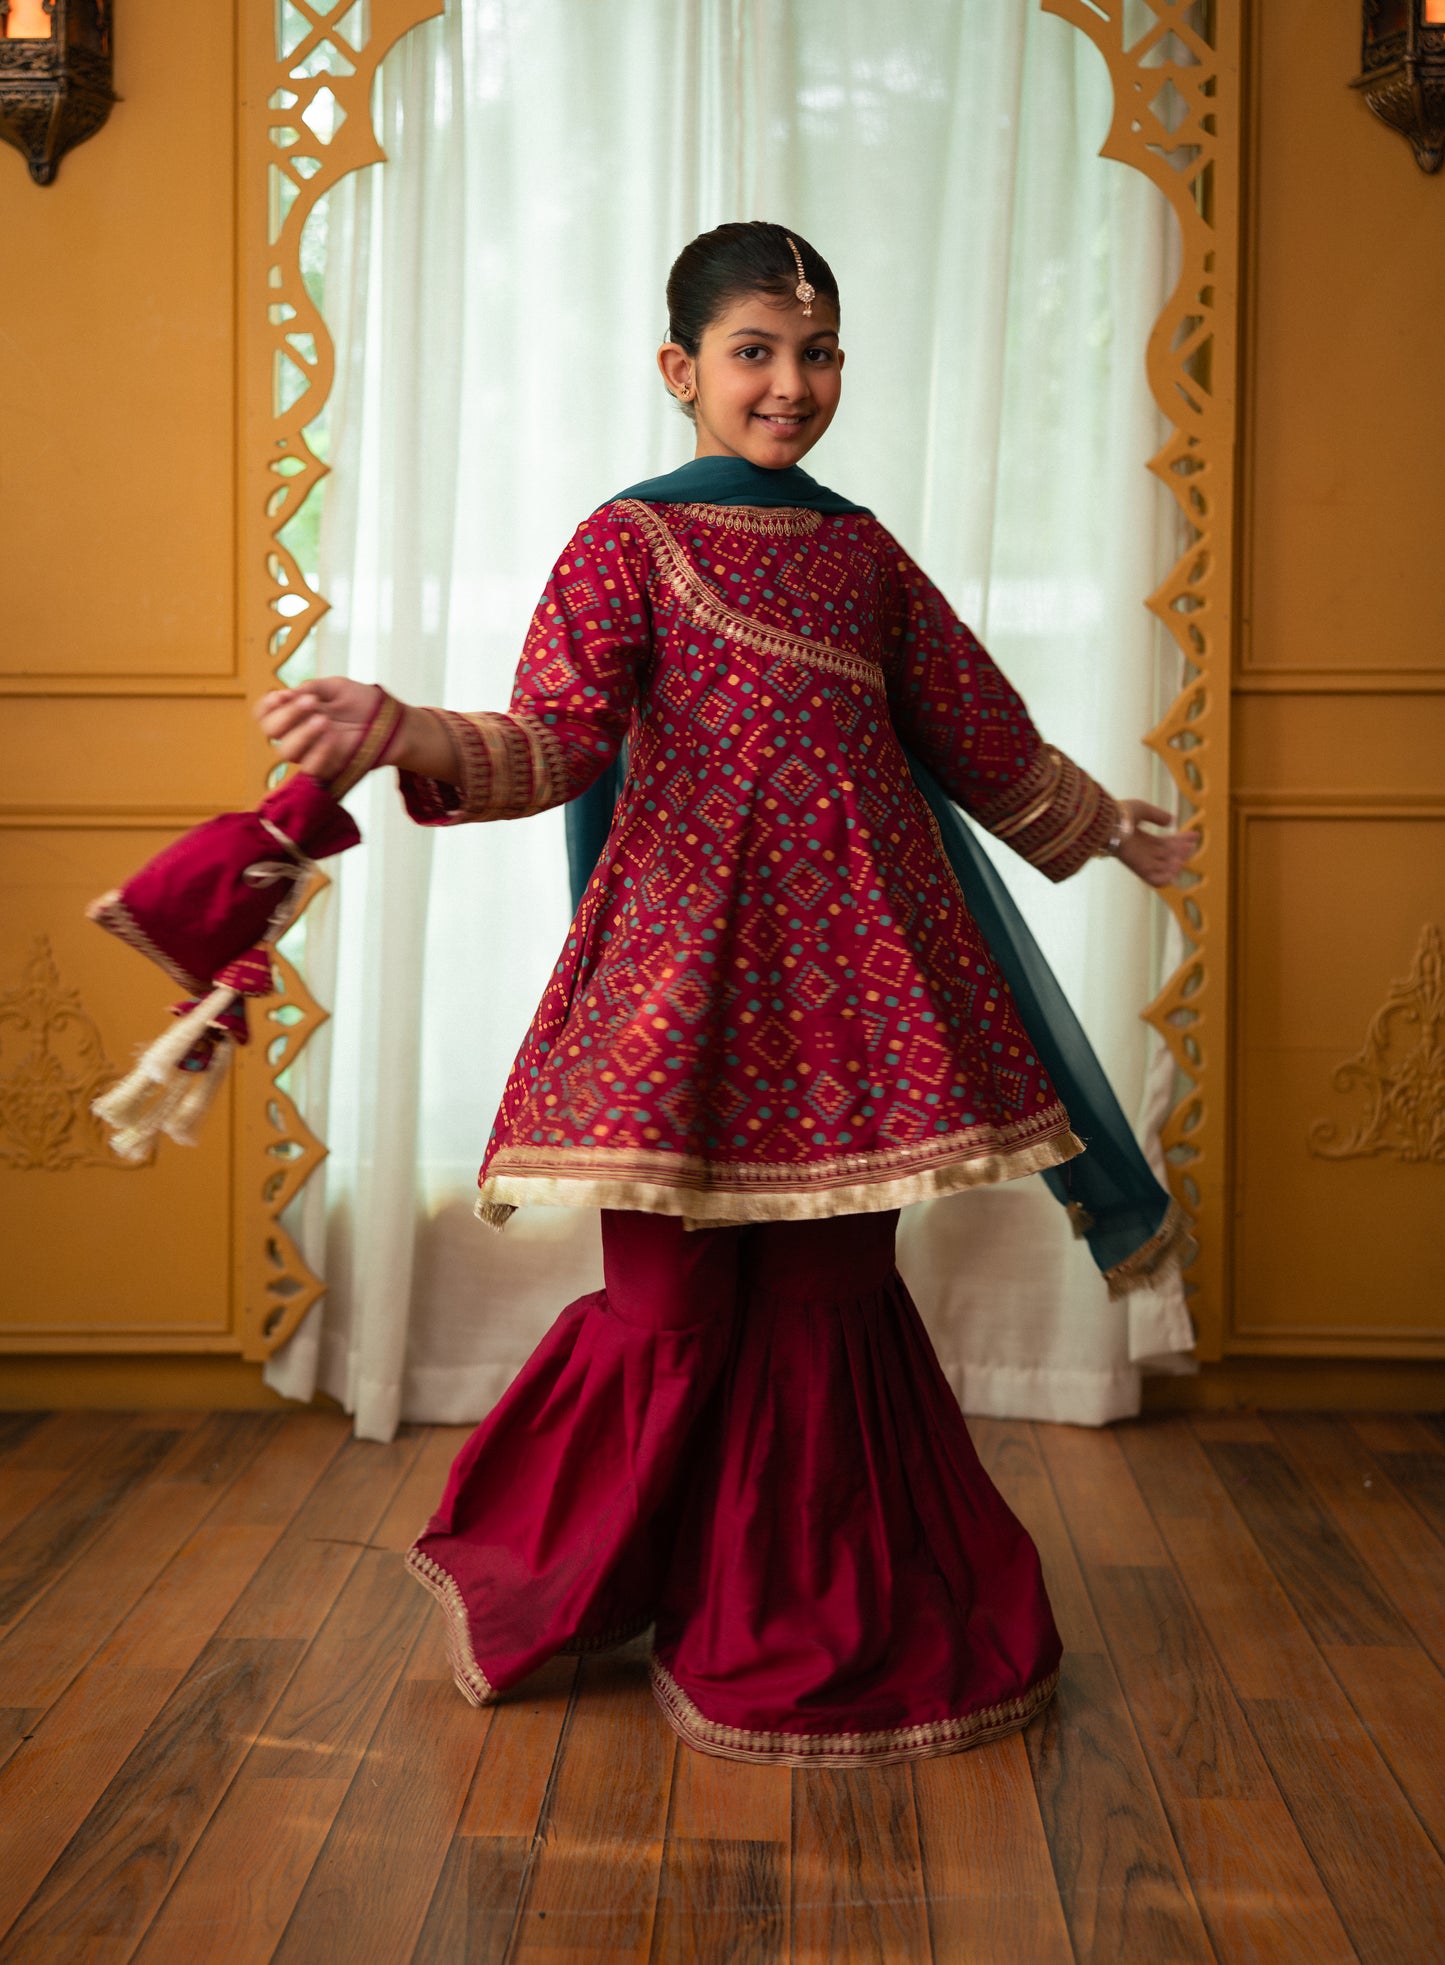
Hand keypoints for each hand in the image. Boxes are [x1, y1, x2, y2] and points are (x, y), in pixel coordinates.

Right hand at [254, 676, 381, 781]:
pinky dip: (319, 752)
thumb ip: (311, 689)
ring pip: (287, 751)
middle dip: (288, 714)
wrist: (389, 720)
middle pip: (272, 731)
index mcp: (294, 713)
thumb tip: (286, 695)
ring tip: (324, 720)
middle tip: (311, 702)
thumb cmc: (360, 702)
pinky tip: (333, 738)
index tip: (281, 695)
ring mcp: (310, 752)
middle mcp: (297, 734)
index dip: (267, 706)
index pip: (265, 714)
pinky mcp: (327, 769)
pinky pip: (312, 768)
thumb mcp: (335, 688)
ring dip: (302, 733)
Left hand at [1114, 800, 1197, 889]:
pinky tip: (1177, 866)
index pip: (1166, 844)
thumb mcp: (1142, 810)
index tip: (1195, 835)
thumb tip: (1172, 821)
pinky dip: (1169, 877)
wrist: (1107, 822)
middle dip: (1182, 851)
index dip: (1181, 841)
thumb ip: (1157, 815)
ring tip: (1184, 855)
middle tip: (1191, 845)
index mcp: (1143, 840)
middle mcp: (1143, 853)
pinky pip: (1156, 880)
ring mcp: (1141, 862)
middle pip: (1168, 856)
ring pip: (1165, 869)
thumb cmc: (1119, 813)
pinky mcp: (1139, 869)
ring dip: (1177, 864)